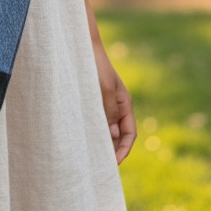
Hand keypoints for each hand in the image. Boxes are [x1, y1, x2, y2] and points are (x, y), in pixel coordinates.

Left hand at [92, 41, 136, 164]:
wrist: (82, 44)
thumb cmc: (95, 64)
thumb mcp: (103, 88)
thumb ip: (108, 110)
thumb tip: (112, 135)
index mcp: (124, 103)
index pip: (129, 133)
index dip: (124, 150)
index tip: (114, 164)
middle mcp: (116, 105)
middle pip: (118, 134)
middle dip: (112, 150)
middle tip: (100, 166)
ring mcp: (104, 102)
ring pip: (106, 128)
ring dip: (100, 141)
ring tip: (89, 157)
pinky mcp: (91, 99)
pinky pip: (94, 119)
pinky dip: (91, 130)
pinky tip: (81, 137)